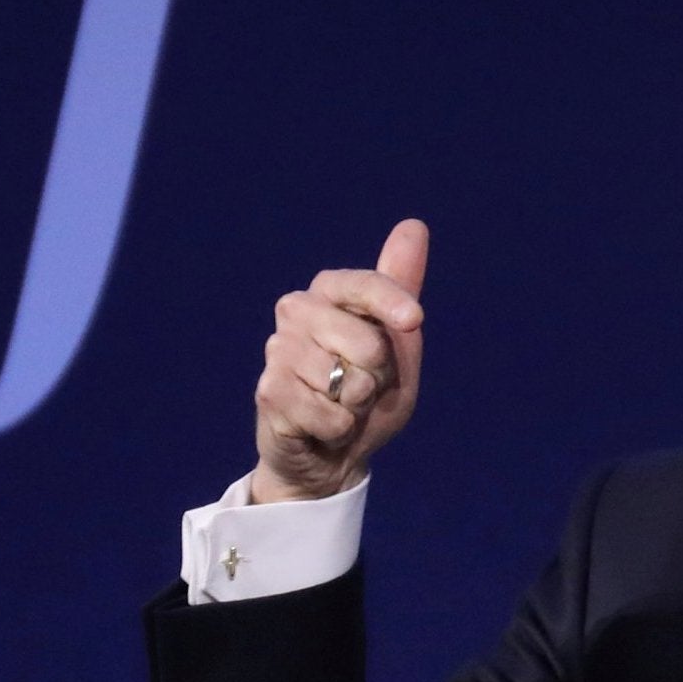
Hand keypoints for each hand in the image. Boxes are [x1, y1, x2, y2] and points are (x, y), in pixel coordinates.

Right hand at [251, 219, 428, 501]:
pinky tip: (321, 426)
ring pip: (349, 382)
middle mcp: (296, 311)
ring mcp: (278, 350)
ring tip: (339, 407)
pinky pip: (330, 414)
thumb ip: (401, 289)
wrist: (330, 456)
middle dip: (379, 377)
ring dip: (357, 407)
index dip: (392, 303)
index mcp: (328, 292)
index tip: (414, 320)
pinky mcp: (269, 390)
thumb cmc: (365, 395)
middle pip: (368, 343)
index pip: (364, 284)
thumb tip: (413, 225)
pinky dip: (339, 429)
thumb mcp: (397, 346)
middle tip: (360, 388)